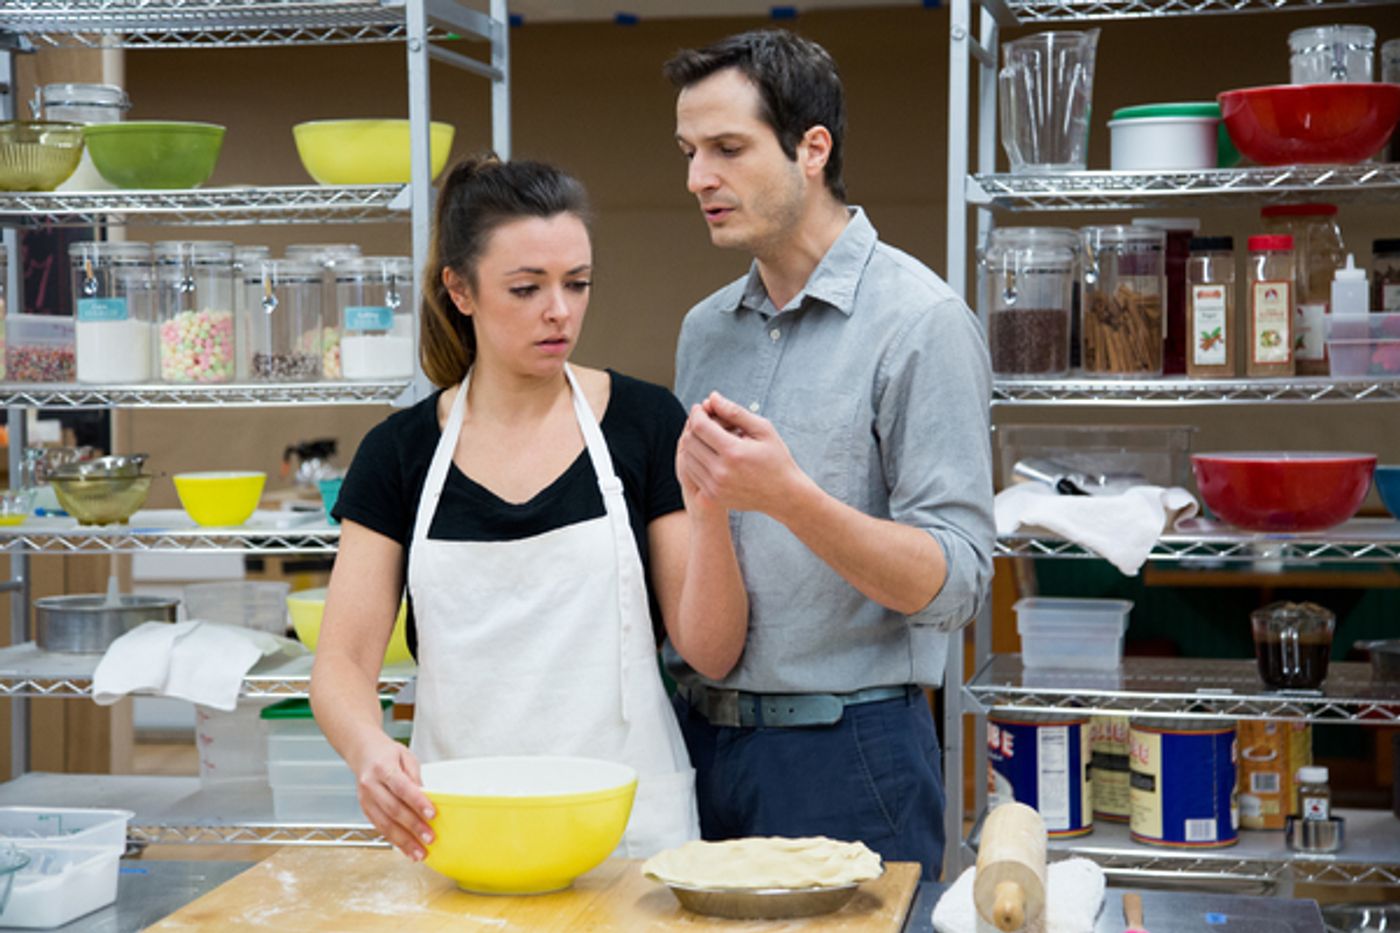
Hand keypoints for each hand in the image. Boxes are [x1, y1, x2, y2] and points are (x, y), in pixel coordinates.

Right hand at [349, 734, 435, 860]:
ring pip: (385, 824)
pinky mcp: (365, 809)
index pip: (403, 788)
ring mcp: (365, 799)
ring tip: (419, 852)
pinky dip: (394, 841)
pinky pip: (380, 828)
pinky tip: (406, 849)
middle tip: (429, 838)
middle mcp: (371, 785)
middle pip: (393, 809)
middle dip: (413, 826)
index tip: (432, 814)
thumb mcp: (406, 757)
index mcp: (383, 768)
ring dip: (403, 841)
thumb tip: (426, 797)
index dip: (417, 802)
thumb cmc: (386, 753)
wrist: (362, 751)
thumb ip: (415, 777)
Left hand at [675, 392, 811, 516]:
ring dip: (693, 442)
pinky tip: (707, 452)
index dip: (697, 413)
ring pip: (687, 457)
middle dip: (693, 426)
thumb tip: (712, 397)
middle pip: (690, 441)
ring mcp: (714, 487)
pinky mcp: (712, 496)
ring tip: (707, 436)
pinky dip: (695, 459)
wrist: (783, 495)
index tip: (701, 407)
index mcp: (734, 452)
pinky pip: (691, 473)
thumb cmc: (776, 458)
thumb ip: (735, 412)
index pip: (700, 426)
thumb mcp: (763, 429)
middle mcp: (720, 471)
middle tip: (704, 419)